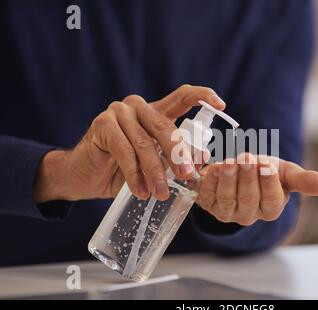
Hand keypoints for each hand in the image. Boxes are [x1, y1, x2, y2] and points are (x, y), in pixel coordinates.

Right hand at [33, 85, 224, 202]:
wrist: (84, 175)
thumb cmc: (123, 169)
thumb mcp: (154, 163)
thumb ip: (173, 157)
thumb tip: (201, 160)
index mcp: (155, 111)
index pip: (182, 96)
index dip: (203, 96)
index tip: (222, 104)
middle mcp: (138, 107)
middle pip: (166, 126)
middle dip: (179, 154)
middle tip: (188, 176)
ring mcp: (119, 112)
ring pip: (145, 143)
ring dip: (156, 172)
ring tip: (161, 194)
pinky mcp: (102, 125)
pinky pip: (125, 152)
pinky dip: (134, 174)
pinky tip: (140, 191)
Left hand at [196, 153, 317, 225]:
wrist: (239, 169)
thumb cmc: (264, 171)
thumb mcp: (284, 172)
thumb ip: (303, 180)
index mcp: (271, 209)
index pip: (271, 201)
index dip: (268, 184)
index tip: (267, 165)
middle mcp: (249, 215)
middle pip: (249, 200)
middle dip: (248, 178)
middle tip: (247, 158)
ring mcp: (227, 211)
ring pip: (228, 199)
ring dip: (229, 179)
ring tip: (230, 161)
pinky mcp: (209, 204)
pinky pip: (208, 195)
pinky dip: (211, 181)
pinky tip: (214, 167)